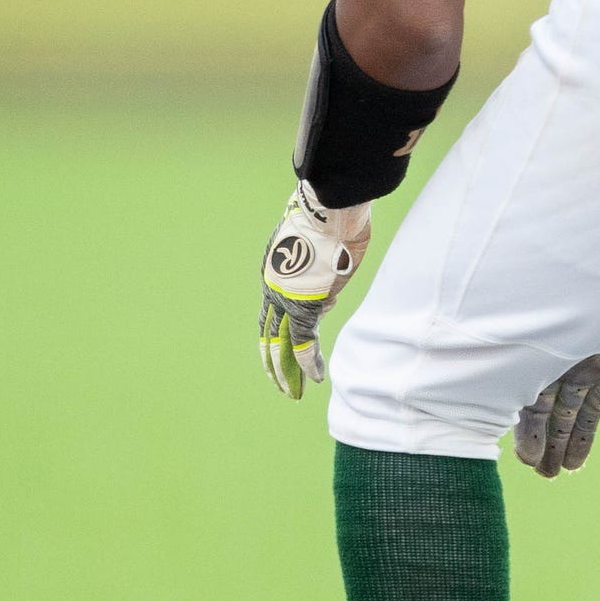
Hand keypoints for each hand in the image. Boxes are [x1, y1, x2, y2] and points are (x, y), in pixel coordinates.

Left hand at [258, 181, 370, 398]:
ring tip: (291, 392)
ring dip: (284, 371)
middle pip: (268, 333)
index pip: (272, 311)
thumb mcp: (318, 246)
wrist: (331, 208)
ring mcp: (286, 297)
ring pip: (279, 343)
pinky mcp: (302, 304)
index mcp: (274, 270)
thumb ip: (317, 272)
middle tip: (280, 385)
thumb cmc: (331, 218)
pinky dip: (307, 362)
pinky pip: (302, 341)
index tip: (282, 350)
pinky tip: (314, 378)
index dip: (276, 334)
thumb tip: (326, 300)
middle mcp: (273, 287)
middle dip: (273, 362)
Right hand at [515, 313, 599, 477]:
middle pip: (562, 412)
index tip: (529, 464)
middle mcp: (576, 363)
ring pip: (592, 410)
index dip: (530, 437)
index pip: (535, 405)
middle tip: (549, 476)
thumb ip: (526, 377)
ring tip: (573, 468)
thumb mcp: (544, 345)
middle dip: (553, 444)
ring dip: (582, 440)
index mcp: (550, 358)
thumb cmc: (578, 301)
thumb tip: (501, 415)